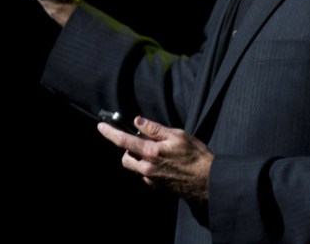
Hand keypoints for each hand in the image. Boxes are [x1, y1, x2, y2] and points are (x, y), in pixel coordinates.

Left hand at [98, 116, 213, 201]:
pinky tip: (164, 165)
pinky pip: (145, 176)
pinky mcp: (157, 188)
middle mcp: (148, 168)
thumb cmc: (196, 155)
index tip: (101, 127)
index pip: (124, 141)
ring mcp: (151, 180)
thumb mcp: (178, 135)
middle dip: (128, 149)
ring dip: (138, 159)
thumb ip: (154, 129)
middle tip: (143, 142)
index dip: (110, 133)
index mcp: (151, 152)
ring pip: (134, 168)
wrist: (209, 181)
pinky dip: (148, 168)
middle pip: (125, 158)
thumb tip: (137, 121)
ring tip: (157, 153)